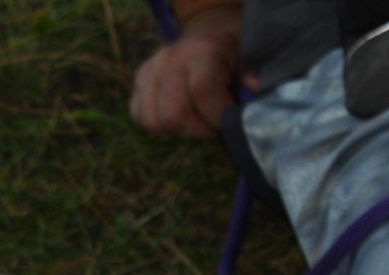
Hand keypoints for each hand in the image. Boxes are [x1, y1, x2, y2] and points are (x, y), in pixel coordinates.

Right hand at [129, 7, 252, 138]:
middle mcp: (170, 59)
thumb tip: (250, 102)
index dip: (216, 116)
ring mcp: (151, 70)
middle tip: (212, 128)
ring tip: (194, 122)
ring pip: (154, 120)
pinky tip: (176, 118)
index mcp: (201, 51)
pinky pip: (139, 115)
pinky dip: (158, 124)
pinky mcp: (139, 80)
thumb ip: (249, 79)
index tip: (227, 124)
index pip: (202, 91)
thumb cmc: (230, 48)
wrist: (207, 30)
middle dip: (197, 130)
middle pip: (173, 113)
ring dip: (177, 130)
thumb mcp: (247, 58)